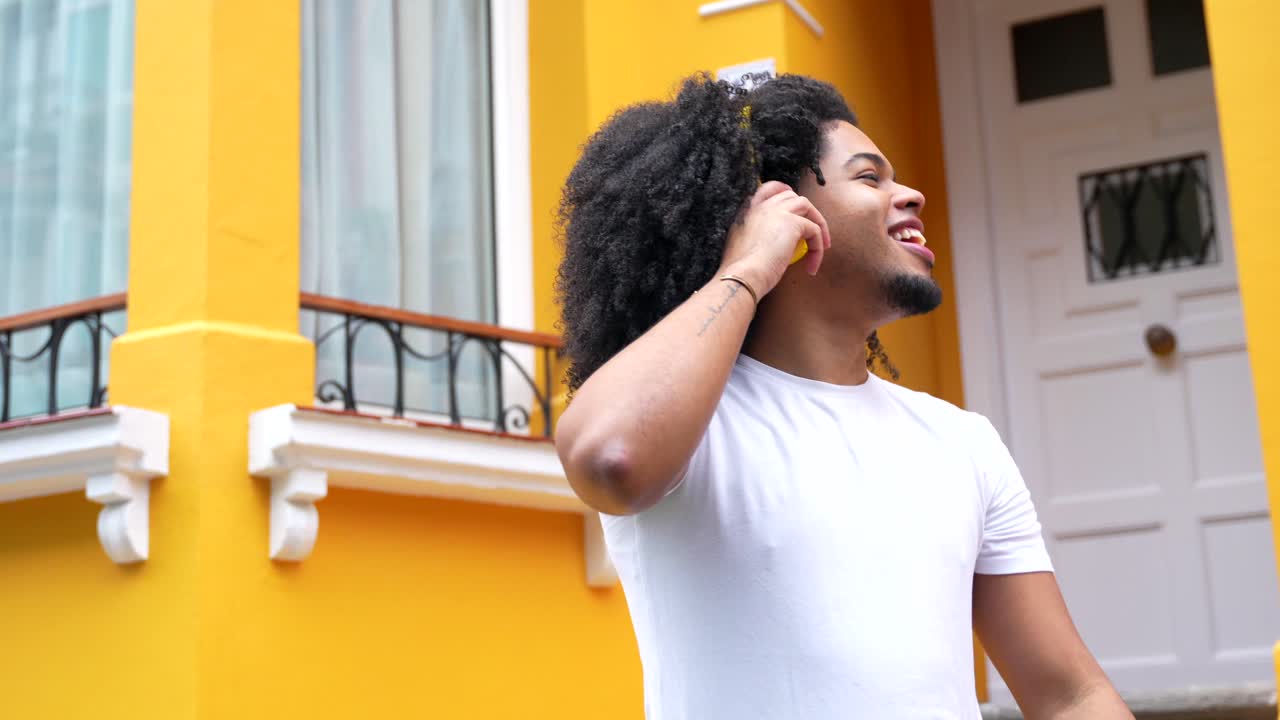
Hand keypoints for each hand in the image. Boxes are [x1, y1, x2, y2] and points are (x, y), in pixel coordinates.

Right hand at [718, 181, 829, 296]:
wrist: (742, 276)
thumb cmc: (740, 270)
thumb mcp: (741, 246)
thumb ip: (755, 236)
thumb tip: (770, 243)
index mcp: (747, 210)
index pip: (768, 188)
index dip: (784, 192)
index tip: (794, 208)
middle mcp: (762, 206)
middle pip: (792, 196)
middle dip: (806, 211)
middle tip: (813, 232)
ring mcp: (777, 211)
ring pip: (806, 206)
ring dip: (818, 224)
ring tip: (821, 246)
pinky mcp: (792, 223)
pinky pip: (814, 230)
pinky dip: (818, 249)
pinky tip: (811, 267)